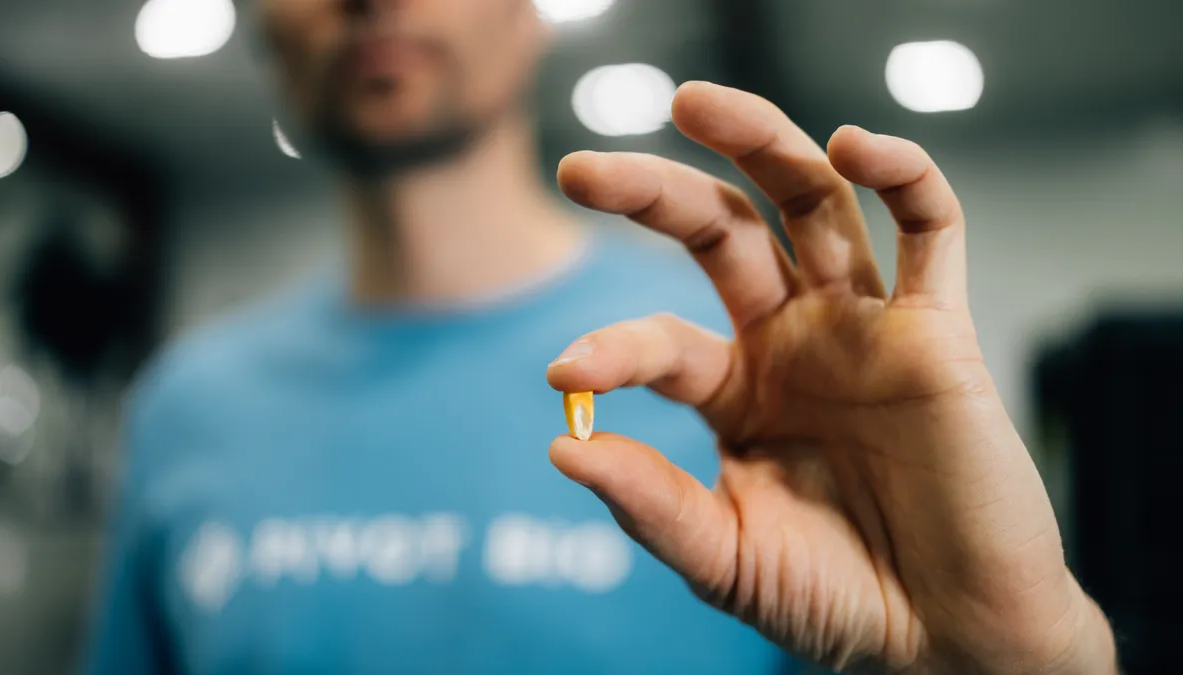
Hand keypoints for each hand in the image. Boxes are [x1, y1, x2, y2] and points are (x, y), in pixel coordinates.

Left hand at [546, 82, 1116, 674]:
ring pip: (814, 202)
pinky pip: (931, 229)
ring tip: (696, 101)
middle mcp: (793, 339)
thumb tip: (563, 448)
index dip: (613, 347)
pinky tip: (853, 146)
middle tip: (581, 169)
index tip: (567, 373)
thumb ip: (652, 506)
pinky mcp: (938, 330)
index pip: (661, 341)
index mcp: (736, 388)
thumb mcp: (727, 557)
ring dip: (761, 141)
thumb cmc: (838, 597)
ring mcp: (863, 326)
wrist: (948, 633)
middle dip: (654, 191)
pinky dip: (903, 176)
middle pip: (722, 229)